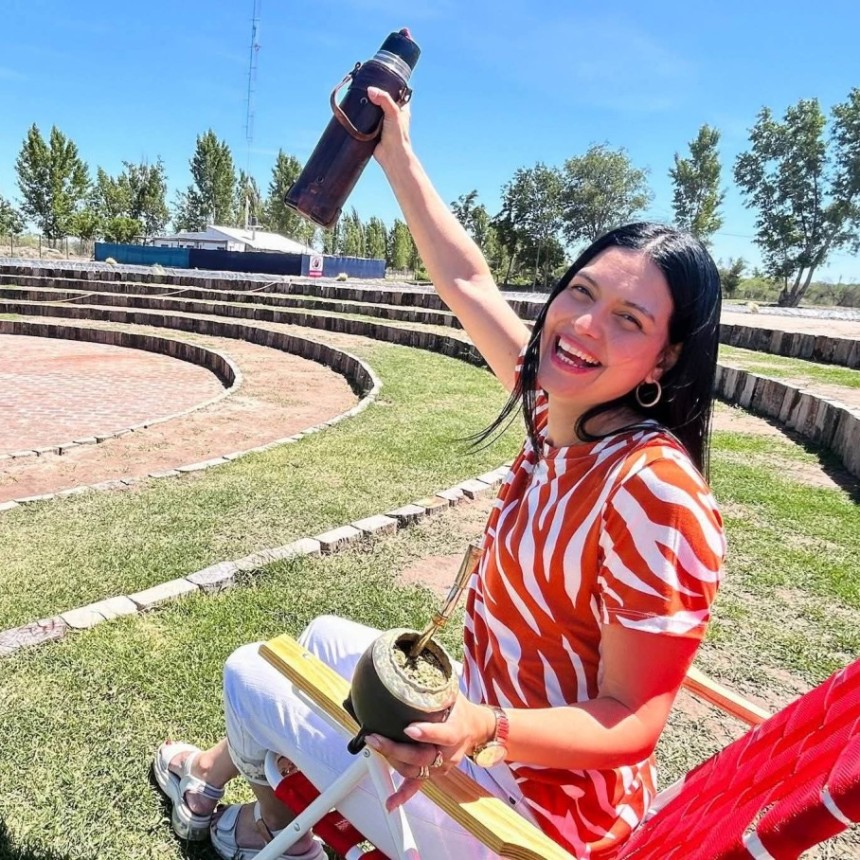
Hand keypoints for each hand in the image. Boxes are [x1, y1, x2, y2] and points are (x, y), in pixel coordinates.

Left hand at [365, 695, 492, 810]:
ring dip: (392, 761)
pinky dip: (402, 795)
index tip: (409, 729)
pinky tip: (390, 803)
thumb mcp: (453, 692)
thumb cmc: (461, 708)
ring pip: (415, 771)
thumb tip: (412, 663)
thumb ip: (435, 685)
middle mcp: (448, 753)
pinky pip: (417, 786)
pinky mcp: (434, 773)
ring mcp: (441, 766)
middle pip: (422, 757)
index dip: (426, 733)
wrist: (478, 729)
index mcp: (455, 731)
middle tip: (375, 737)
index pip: (442, 734)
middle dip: (396, 749)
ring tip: (374, 746)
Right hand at [366, 85, 411, 170]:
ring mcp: (382, 123)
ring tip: (359, 98)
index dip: (387, 86)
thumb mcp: (393, 112)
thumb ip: (384, 99)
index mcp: (401, 109)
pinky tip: (356, 113)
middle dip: (374, 96)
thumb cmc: (398, 135)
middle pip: (381, 101)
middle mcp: (392, 115)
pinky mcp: (373, 131)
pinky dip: (362, 118)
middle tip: (364, 89)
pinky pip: (366, 121)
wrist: (391, 155)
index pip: (395, 93)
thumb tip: (370, 90)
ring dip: (367, 108)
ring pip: (373, 111)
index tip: (378, 80)